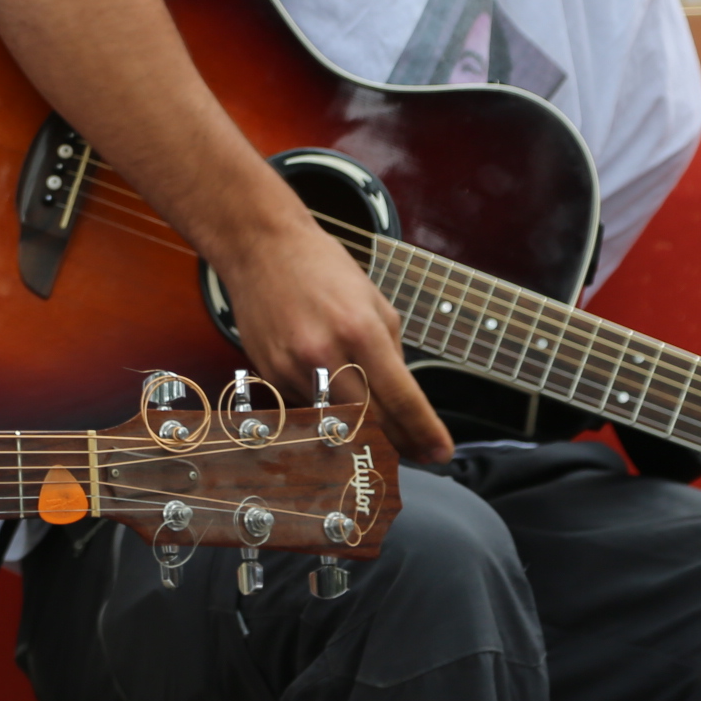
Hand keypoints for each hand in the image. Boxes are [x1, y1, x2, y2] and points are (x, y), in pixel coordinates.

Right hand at [212, 208, 452, 463]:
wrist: (261, 247)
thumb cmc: (321, 268)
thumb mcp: (374, 302)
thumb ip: (391, 353)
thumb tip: (402, 400)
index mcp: (360, 330)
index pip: (401, 398)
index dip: (424, 432)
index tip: (439, 453)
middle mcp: (324, 353)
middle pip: (370, 421)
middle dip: (398, 443)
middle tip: (415, 454)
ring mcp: (292, 366)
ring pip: (336, 419)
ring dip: (360, 427)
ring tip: (379, 429)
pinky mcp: (270, 373)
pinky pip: (308, 405)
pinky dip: (326, 405)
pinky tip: (330, 387)